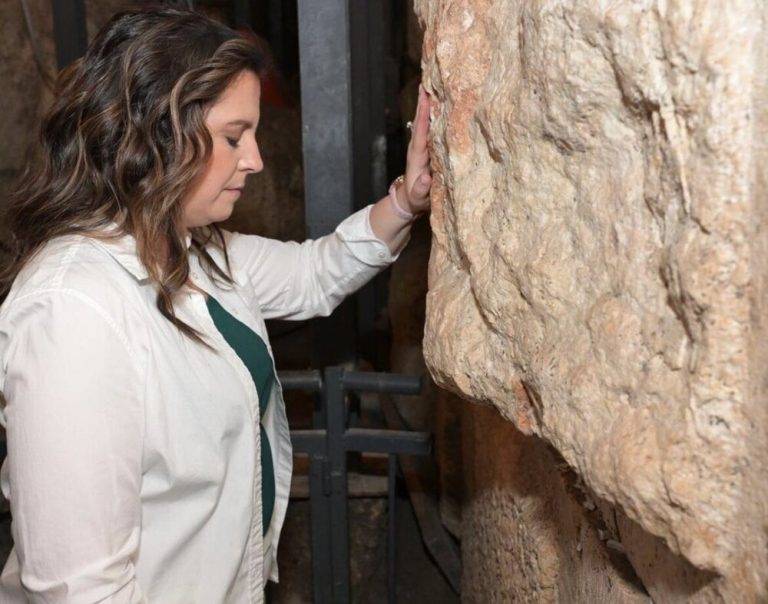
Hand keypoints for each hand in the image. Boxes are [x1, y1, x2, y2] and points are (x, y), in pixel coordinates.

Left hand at [399, 84, 431, 214]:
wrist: (410, 201)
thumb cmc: (416, 200)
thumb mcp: (419, 197)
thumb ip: (422, 189)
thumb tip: (426, 178)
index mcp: (418, 156)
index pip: (421, 132)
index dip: (423, 114)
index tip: (426, 97)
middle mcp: (418, 147)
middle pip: (421, 121)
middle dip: (423, 103)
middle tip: (426, 81)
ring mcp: (422, 147)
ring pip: (425, 122)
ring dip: (427, 105)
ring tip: (430, 86)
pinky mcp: (427, 148)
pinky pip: (430, 128)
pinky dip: (432, 114)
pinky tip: (437, 103)